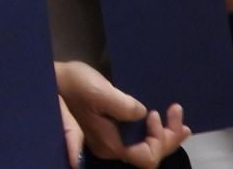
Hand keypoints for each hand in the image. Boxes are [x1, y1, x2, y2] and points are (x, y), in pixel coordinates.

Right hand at [54, 60, 188, 166]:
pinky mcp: (111, 129)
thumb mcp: (101, 92)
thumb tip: (143, 114)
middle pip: (149, 154)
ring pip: (145, 147)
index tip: (155, 113)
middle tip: (179, 115)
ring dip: (165, 133)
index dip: (159, 139)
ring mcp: (111, 140)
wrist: (53, 77)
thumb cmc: (75, 84)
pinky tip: (162, 120)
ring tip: (178, 118)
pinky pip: (138, 138)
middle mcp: (111, 148)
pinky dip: (155, 131)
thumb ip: (125, 107)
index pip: (147, 156)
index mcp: (110, 144)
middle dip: (168, 137)